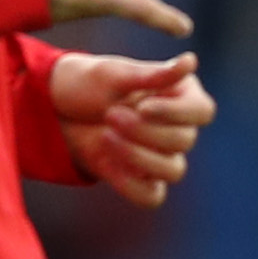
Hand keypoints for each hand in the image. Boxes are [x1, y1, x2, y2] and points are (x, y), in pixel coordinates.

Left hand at [52, 50, 213, 205]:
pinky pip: (151, 196)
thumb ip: (153, 74)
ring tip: (105, 136)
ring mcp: (162, 156)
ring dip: (138, 155)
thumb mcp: (115, 74)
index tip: (143, 106)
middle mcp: (178, 128)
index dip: (176, 113)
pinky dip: (129, 183)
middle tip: (110, 115)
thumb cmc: (90, 83)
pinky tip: (105, 161)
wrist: (55, 109)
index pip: (202, 111)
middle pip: (184, 140)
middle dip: (145, 130)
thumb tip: (191, 62)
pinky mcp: (141, 180)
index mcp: (181, 96)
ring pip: (173, 170)